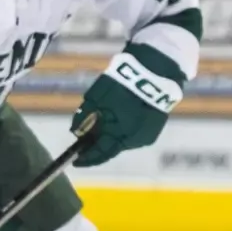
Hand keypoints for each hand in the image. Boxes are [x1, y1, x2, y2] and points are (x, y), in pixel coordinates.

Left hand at [72, 49, 182, 167]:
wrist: (155, 69)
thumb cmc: (122, 82)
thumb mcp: (96, 97)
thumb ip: (84, 117)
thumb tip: (76, 132)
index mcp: (119, 135)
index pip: (100, 154)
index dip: (86, 159)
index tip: (75, 161)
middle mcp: (134, 140)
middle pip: (112, 148)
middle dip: (99, 145)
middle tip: (87, 140)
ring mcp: (147, 135)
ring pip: (124, 140)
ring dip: (113, 135)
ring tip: (105, 123)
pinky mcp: (155, 127)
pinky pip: (135, 133)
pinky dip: (125, 128)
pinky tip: (121, 117)